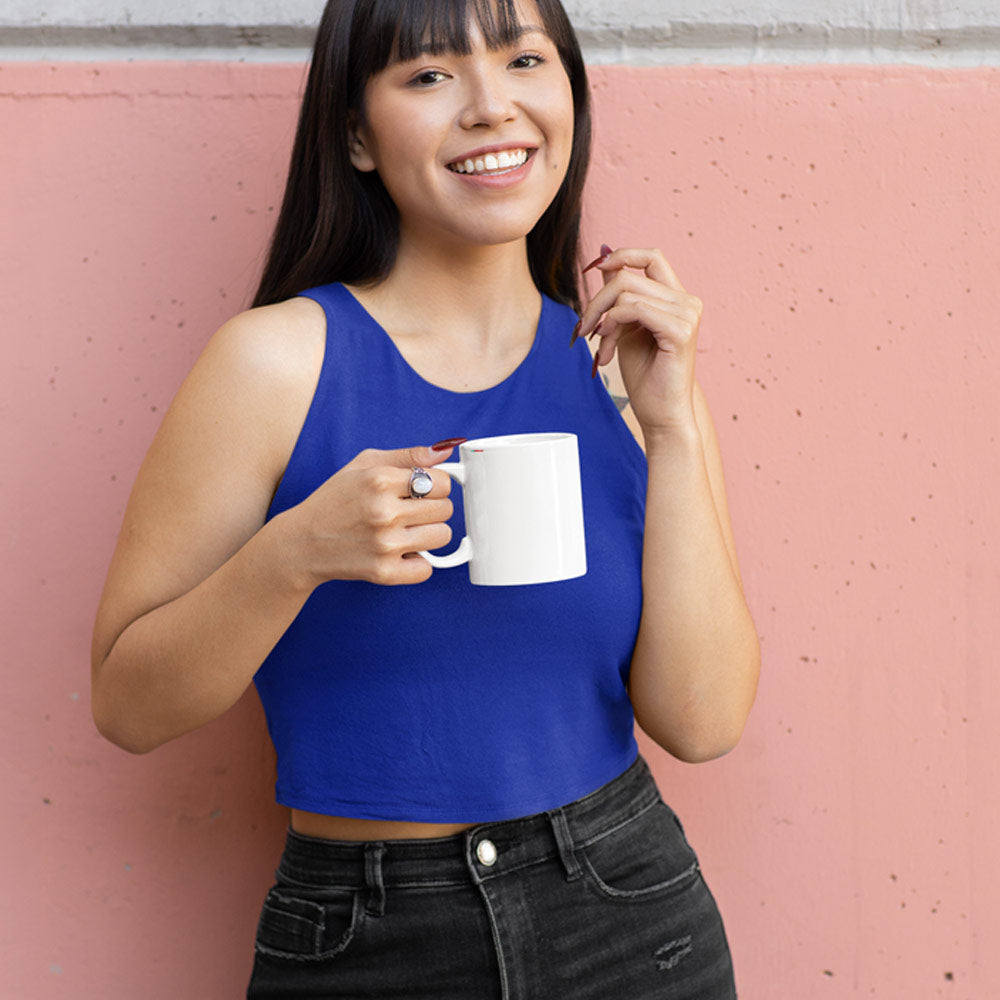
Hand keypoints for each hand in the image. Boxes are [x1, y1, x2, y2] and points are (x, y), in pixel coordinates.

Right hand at [287, 442, 458, 586]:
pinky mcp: (384, 572)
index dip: (437, 486)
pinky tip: (399, 552)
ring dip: (428, 534)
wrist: (302, 543)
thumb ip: (407, 455)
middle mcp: (383, 511)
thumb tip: (445, 450)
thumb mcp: (364, 464)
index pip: (442, 482)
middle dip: (432, 509)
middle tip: (410, 512)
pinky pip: (427, 568)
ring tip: (405, 531)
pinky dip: (417, 562)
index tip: (424, 492)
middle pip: (446, 509)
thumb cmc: (334, 500)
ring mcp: (385, 544)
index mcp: (380, 480)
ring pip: (442, 536)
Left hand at [577, 247, 702, 435]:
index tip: (594, 270)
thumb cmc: (645, 375)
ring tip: (600, 346)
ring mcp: (687, 314)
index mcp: (676, 298)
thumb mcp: (623, 327)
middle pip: (628, 276)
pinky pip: (634, 309)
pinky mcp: (680, 330)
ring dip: (602, 319)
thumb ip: (617, 293)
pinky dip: (613, 325)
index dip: (621, 256)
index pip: (650, 257)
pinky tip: (608, 348)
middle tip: (583, 328)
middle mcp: (687, 301)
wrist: (660, 414)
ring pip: (626, 292)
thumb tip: (603, 255)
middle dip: (597, 301)